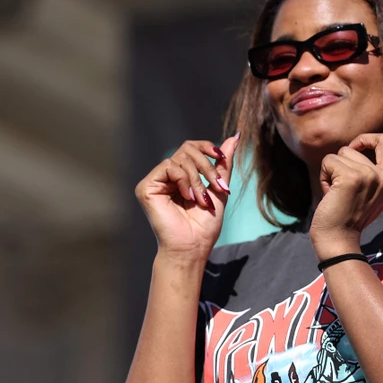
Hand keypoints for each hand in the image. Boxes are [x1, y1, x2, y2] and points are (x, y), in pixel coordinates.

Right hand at [135, 135, 236, 260]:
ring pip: (180, 158)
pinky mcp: (146, 187)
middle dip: (207, 166)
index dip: (207, 147)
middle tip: (217, 187)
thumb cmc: (205, 224)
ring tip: (202, 200)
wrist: (193, 246)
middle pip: (187, 149)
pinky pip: (168, 167)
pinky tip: (188, 197)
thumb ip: (224, 164)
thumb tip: (235, 137)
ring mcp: (156, 181)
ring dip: (198, 179)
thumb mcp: (219, 189)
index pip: (192, 147)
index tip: (221, 157)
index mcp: (182, 176)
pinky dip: (184, 180)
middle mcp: (167, 176)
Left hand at [310, 133, 382, 257]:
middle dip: (341, 163)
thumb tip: (355, 146)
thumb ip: (369, 170)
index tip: (355, 151)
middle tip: (341, 187)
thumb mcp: (369, 192)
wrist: (338, 241)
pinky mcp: (351, 178)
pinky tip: (330, 195)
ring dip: (331, 171)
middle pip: (354, 148)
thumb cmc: (348, 217)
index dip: (367, 139)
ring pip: (340, 154)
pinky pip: (328, 161)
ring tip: (337, 194)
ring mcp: (369, 176)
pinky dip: (323, 176)